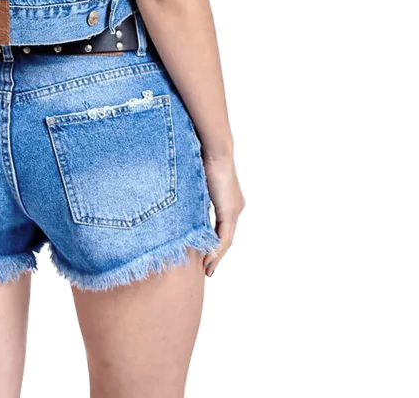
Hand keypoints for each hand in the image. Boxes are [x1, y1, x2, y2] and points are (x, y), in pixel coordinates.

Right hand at [201, 154, 244, 277]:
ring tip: (208, 269)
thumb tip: (182, 204)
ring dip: (216, 256)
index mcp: (229, 200)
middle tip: (207, 268)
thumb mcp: (197, 183)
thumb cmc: (201, 157)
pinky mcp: (230, 211)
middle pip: (226, 237)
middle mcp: (236, 207)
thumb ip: (195, 197)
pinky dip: (217, 249)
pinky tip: (209, 260)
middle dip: (216, 254)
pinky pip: (225, 237)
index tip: (205, 255)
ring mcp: (235, 209)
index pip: (222, 227)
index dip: (214, 242)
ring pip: (227, 240)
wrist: (214, 148)